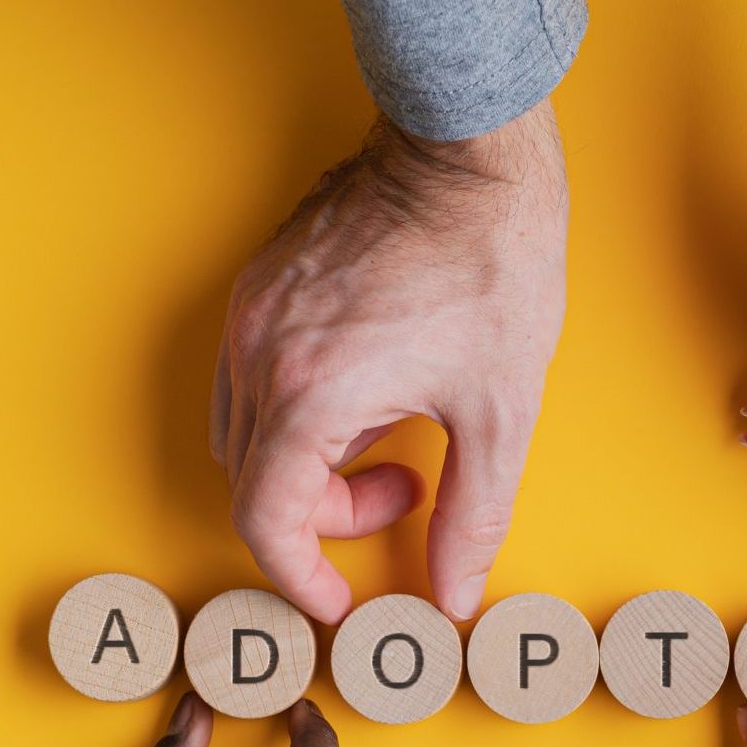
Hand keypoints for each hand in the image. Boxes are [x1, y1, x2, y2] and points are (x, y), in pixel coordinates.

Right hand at [215, 103, 567, 623]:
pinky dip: (296, 410)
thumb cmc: (491, 263)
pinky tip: (368, 386)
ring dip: (306, 463)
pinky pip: (249, 375)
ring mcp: (252, 312)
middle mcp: (262, 354)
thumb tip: (454, 592)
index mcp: (313, 394)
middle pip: (255, 482)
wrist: (469, 150)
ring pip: (245, 431)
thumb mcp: (501, 409)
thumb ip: (473, 514)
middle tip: (410, 488)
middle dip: (324, 516)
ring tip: (392, 435)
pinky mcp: (261, 281)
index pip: (266, 520)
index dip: (300, 574)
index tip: (339, 596)